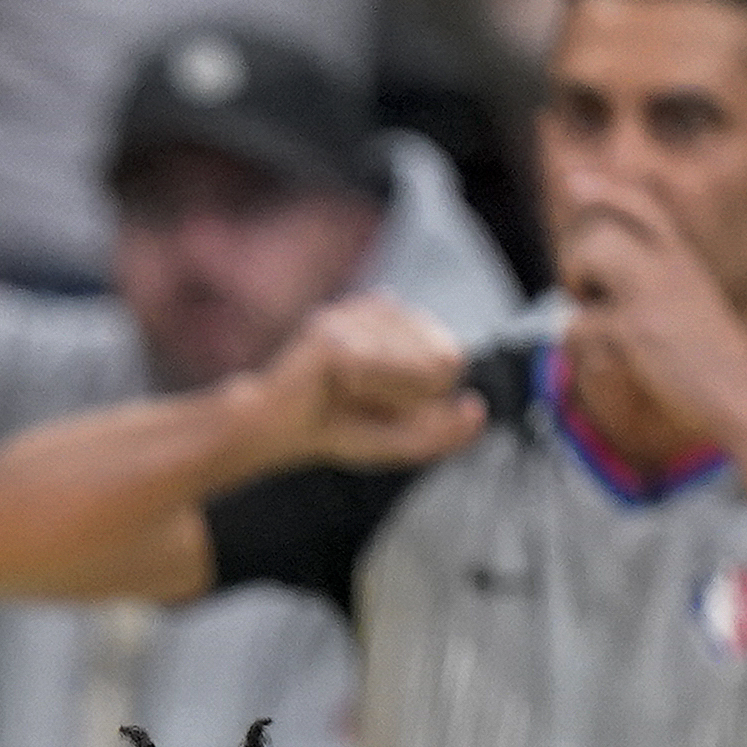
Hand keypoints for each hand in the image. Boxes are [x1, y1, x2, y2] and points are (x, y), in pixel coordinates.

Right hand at [247, 295, 488, 469]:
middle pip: (442, 360)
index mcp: (397, 321)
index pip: (451, 358)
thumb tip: (477, 410)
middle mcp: (378, 306)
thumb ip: (442, 434)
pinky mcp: (331, 334)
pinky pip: (380, 370)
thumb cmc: (332, 429)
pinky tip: (333, 388)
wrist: (269, 431)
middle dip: (410, 398)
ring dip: (384, 397)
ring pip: (416, 367)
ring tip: (343, 395)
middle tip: (361, 402)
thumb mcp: (398, 439)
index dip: (426, 396)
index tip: (383, 403)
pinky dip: (363, 392)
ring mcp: (354, 314)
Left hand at [554, 178, 746, 445]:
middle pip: (595, 230)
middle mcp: (669, 263)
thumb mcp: (688, 308)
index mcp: (683, 258)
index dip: (606, 189)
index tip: (574, 181)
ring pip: (585, 257)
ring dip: (577, 298)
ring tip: (605, 327)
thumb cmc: (712, 364)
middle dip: (574, 263)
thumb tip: (587, 283)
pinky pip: (578, 327)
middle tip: (587, 298)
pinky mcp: (636, 325)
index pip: (642, 205)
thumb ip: (649, 286)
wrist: (746, 397)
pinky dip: (587, 352)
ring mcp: (652, 290)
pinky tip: (622, 364)